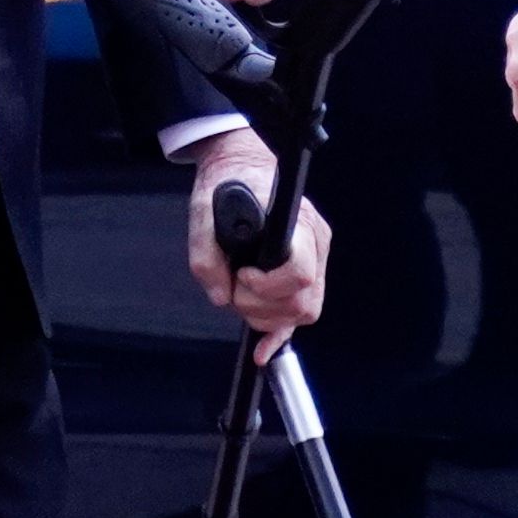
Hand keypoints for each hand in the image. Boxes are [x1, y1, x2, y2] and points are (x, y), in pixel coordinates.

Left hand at [183, 135, 329, 347]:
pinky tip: (263, 349)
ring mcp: (314, 260)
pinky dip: (281, 334)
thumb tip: (221, 295)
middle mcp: (314, 243)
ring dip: (266, 316)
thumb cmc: (228, 184)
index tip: (243, 276)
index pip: (298, 274)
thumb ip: (206, 255)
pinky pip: (301, 314)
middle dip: (259, 305)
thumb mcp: (203, 212)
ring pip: (303, 312)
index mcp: (298, 224)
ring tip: (241, 294)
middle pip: (300, 302)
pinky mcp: (304, 274)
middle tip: (235, 285)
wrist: (241, 168)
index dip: (267, 286)